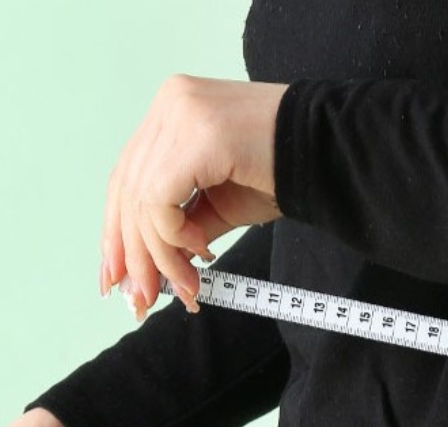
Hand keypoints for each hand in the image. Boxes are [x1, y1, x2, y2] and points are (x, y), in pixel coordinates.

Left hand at [99, 75, 286, 318]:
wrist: (330, 155)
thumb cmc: (281, 175)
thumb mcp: (218, 206)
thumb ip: (180, 229)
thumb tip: (149, 272)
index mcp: (170, 112)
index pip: (126, 178)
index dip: (116, 233)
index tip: (117, 280)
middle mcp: (169, 103)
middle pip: (127, 192)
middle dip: (134, 256)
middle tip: (141, 301)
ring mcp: (180, 113)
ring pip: (141, 203)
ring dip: (161, 258)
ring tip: (188, 289)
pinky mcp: (196, 135)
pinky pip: (161, 202)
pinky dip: (174, 238)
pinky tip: (202, 251)